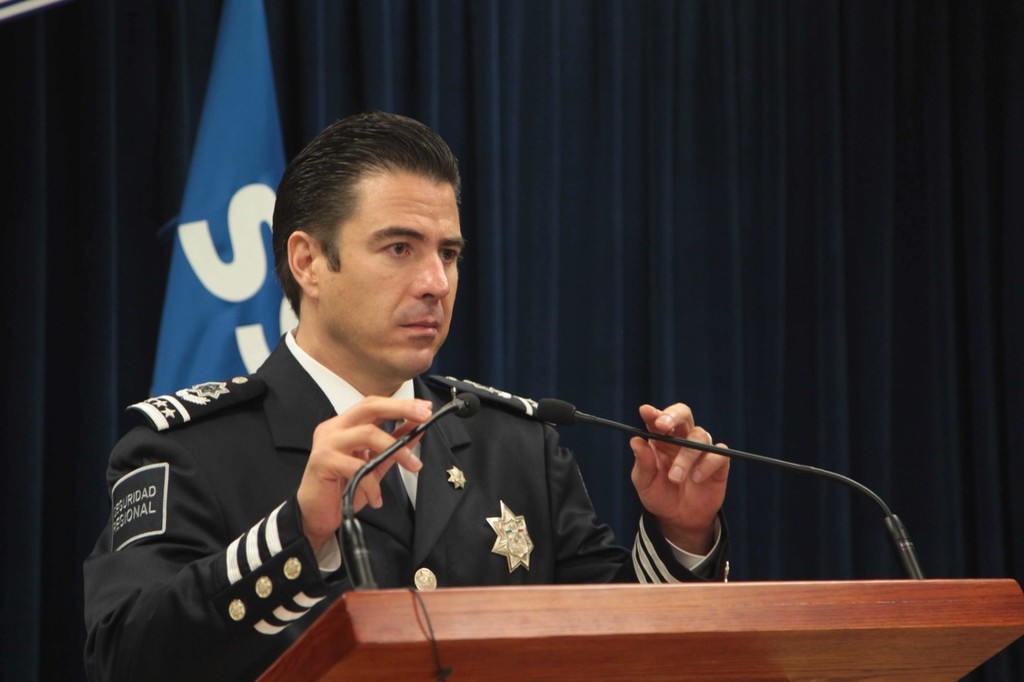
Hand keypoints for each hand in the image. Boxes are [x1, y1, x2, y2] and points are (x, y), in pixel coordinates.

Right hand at [296, 397, 431, 551]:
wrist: (315, 515)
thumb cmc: (342, 488)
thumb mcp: (374, 464)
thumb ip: (393, 446)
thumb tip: (417, 430)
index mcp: (344, 425)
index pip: (373, 404)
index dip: (400, 404)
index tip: (424, 408)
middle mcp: (334, 428)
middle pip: (369, 407)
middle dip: (400, 409)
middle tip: (424, 417)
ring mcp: (327, 443)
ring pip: (368, 434)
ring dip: (396, 450)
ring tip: (412, 466)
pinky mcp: (323, 462)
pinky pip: (357, 467)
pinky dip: (372, 484)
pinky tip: (377, 498)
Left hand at [629, 403, 729, 554]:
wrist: (679, 519)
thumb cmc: (659, 495)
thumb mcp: (644, 483)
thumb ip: (642, 463)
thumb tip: (635, 441)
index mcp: (660, 439)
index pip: (658, 419)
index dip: (654, 413)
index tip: (646, 412)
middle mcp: (681, 439)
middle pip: (683, 414)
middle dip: (674, 415)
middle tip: (663, 425)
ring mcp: (701, 449)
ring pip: (699, 435)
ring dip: (686, 455)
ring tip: (675, 477)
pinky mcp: (718, 463)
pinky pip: (718, 455)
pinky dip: (707, 465)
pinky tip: (696, 479)